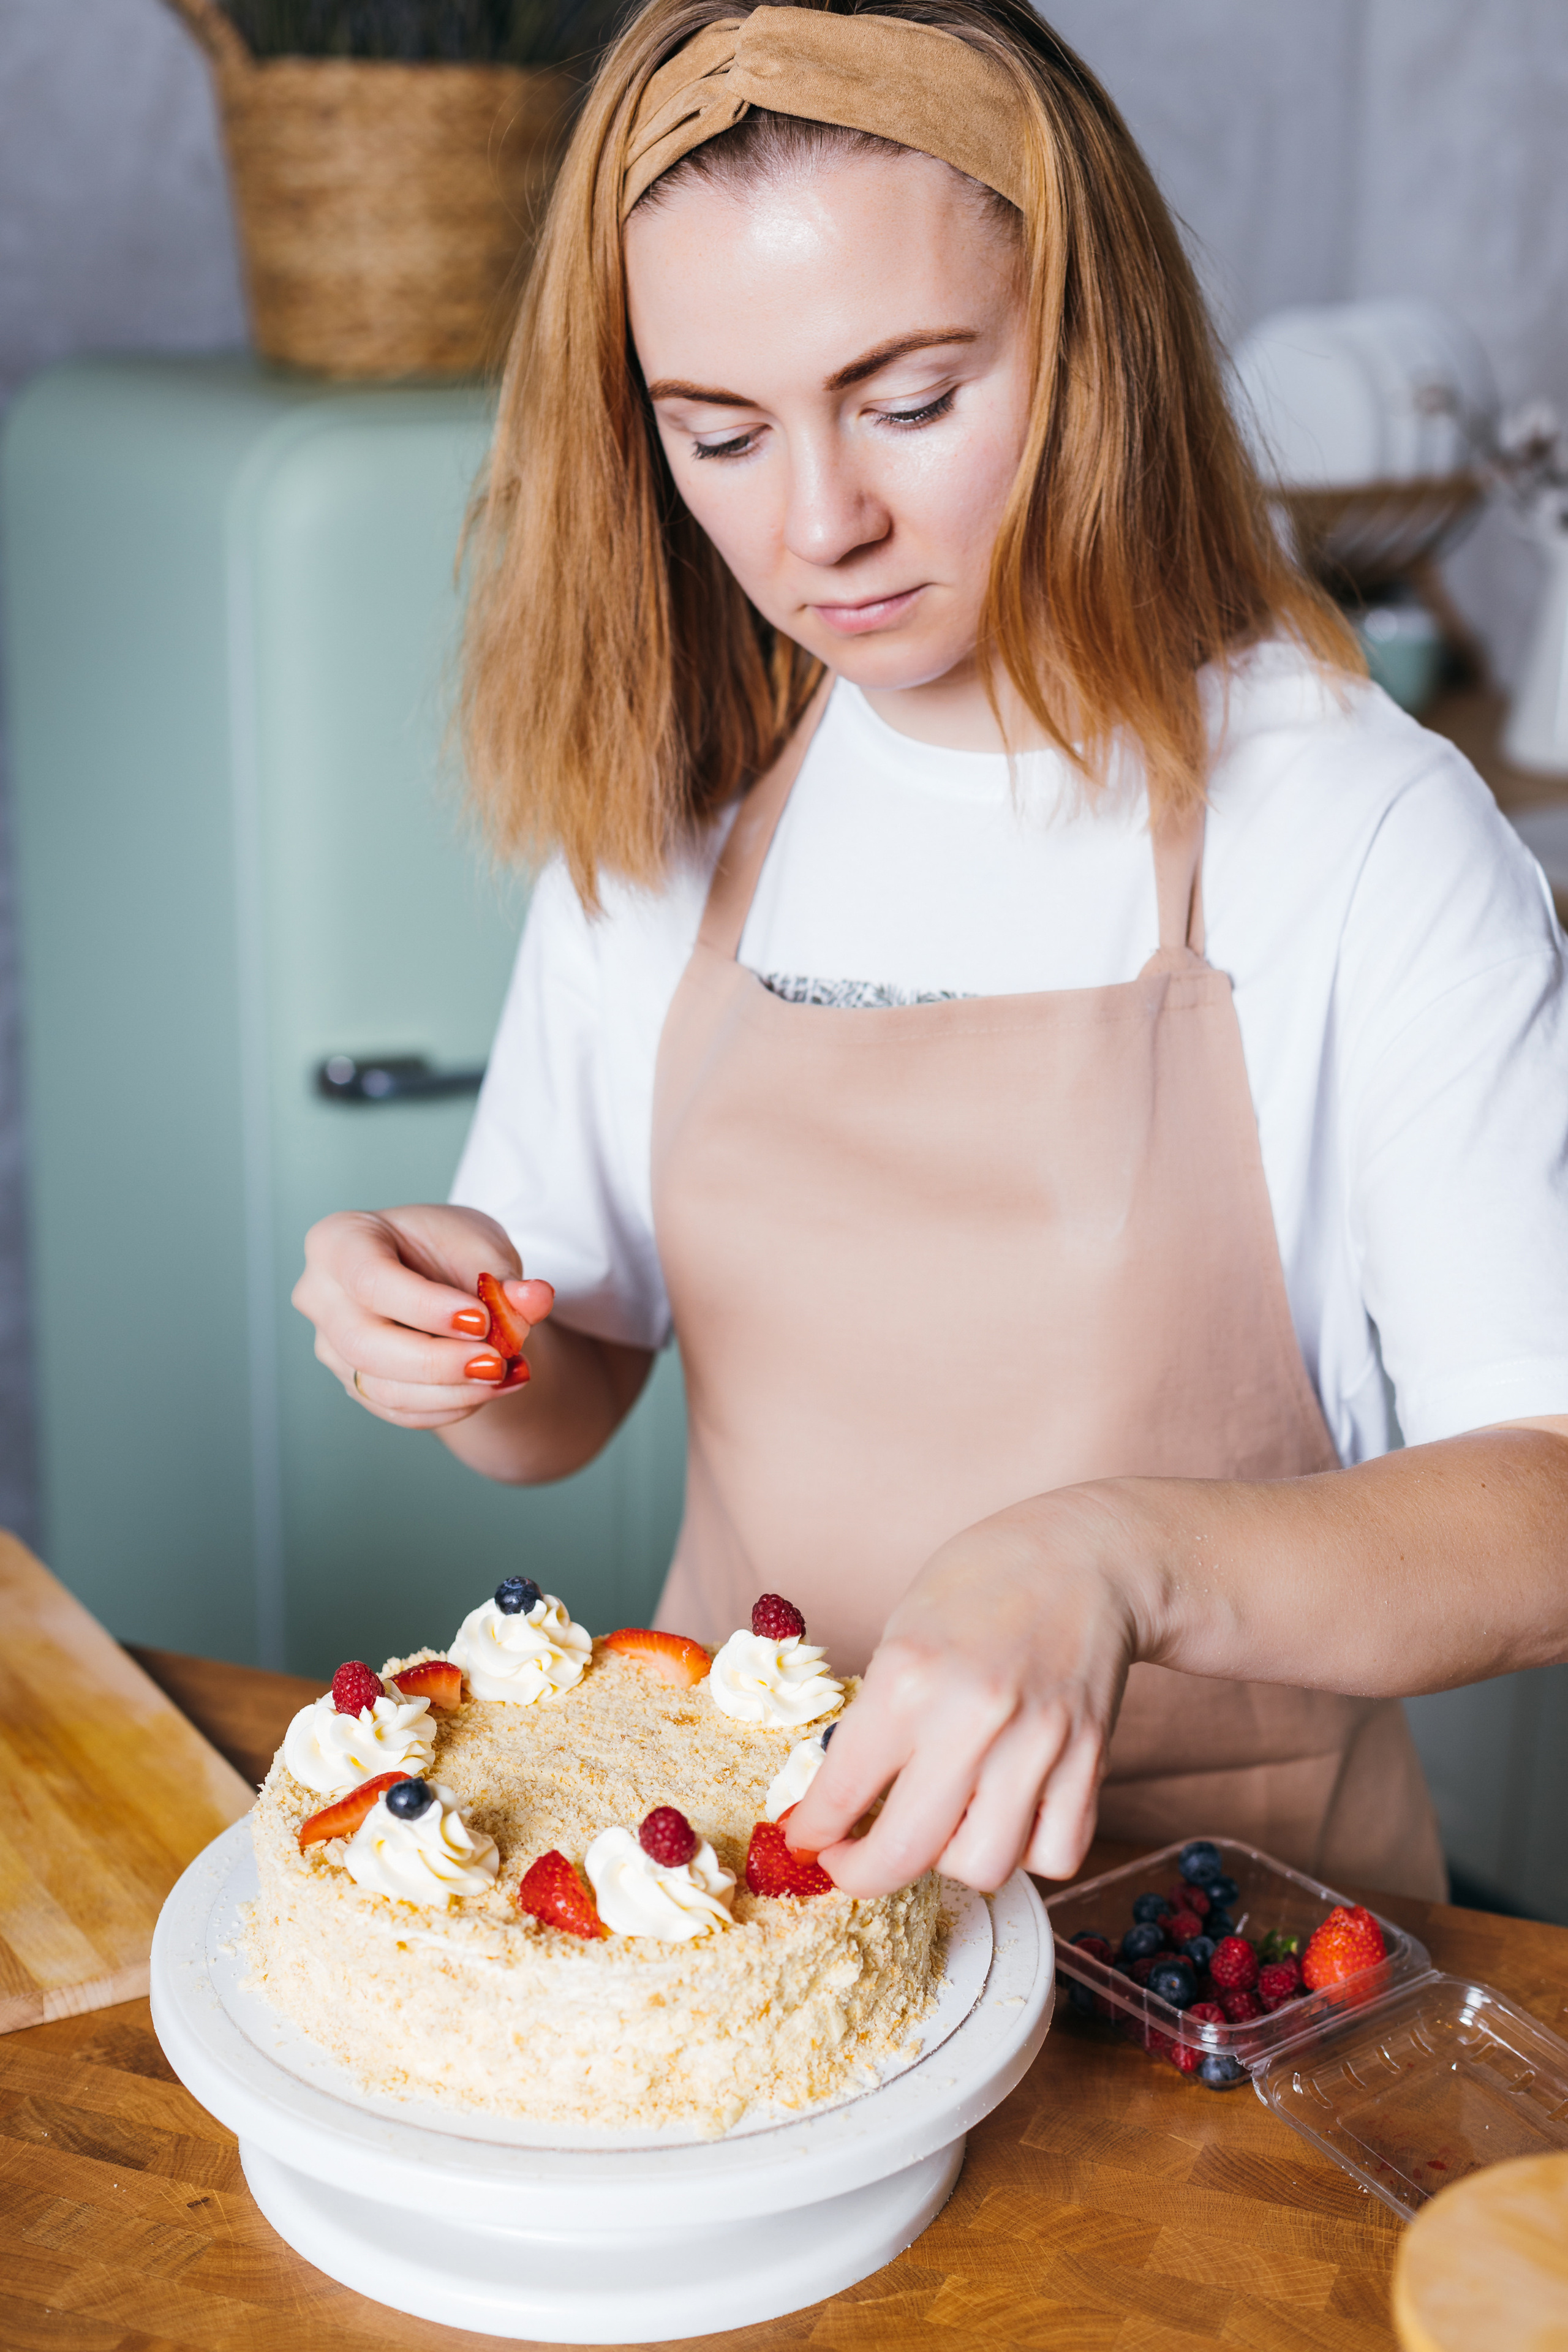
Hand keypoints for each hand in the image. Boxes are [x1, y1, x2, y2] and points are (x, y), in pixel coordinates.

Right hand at [292, 1204, 554, 1429]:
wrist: (443, 1282)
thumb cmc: (448, 1250)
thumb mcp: (482, 1247)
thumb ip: (505, 1277)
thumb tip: (536, 1299)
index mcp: (339, 1241)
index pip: (369, 1279)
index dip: (425, 1306)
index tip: (481, 1318)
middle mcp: (320, 1295)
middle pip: (365, 1343)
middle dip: (436, 1361)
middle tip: (497, 1363)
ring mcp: (330, 1345)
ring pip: (380, 1386)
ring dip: (449, 1391)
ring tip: (506, 1376)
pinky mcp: (353, 1383)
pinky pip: (395, 1409)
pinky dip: (446, 1406)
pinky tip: (489, 1391)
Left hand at [782, 1489, 1146, 1894]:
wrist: (1086, 1554)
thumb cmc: (983, 1582)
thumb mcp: (902, 1629)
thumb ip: (875, 1716)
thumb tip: (839, 1799)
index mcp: (908, 1675)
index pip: (840, 1792)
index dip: (811, 1832)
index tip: (805, 1841)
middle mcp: (972, 1717)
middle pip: (905, 1855)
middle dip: (862, 1875)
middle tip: (852, 1862)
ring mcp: (1038, 1743)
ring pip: (985, 1868)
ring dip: (951, 1861)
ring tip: (942, 1821)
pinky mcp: (1090, 1759)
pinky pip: (1056, 1855)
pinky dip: (1026, 1852)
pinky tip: (1007, 1814)